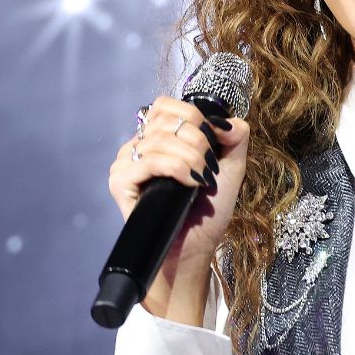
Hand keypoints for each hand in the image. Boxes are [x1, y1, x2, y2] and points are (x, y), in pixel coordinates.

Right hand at [107, 95, 249, 324]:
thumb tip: (224, 120)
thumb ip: (235, 137)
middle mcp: (138, 146)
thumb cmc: (209, 209)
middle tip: (208, 167)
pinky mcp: (120, 183)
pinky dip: (176, 167)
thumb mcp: (232, 166)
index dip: (193, 117)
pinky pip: (148, 160)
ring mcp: (126, 164)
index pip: (166, 105)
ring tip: (201, 180)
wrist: (195, 248)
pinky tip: (189, 183)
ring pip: (159, 139)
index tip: (212, 143)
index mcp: (159, 138)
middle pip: (165, 118)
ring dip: (191, 157)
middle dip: (197, 140)